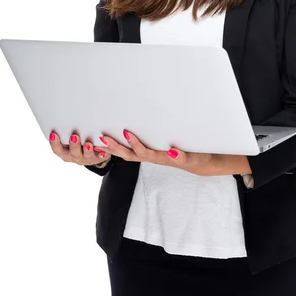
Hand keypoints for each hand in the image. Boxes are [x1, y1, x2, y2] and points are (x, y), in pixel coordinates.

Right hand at [48, 132, 111, 165]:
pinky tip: (103, 151)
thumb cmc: (78, 142)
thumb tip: (60, 113)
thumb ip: (67, 130)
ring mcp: (87, 158)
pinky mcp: (98, 157)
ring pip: (86, 156)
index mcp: (66, 152)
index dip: (54, 143)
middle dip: (74, 145)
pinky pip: (100, 157)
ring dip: (87, 150)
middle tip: (74, 136)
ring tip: (88, 144)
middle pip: (72, 154)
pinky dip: (101, 154)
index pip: (58, 150)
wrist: (93, 153)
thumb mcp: (69, 138)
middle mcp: (75, 156)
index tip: (53, 134)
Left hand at [100, 129, 216, 175]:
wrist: (197, 163)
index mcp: (160, 157)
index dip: (134, 144)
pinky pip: (130, 153)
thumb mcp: (192, 157)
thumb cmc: (195, 157)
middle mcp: (152, 158)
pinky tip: (110, 144)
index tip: (125, 132)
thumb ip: (182, 156)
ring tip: (98, 142)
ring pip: (128, 155)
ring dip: (113, 150)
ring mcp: (149, 156)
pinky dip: (119, 149)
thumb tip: (172, 151)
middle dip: (116, 148)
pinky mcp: (149, 153)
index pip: (144, 152)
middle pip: (130, 155)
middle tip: (102, 137)